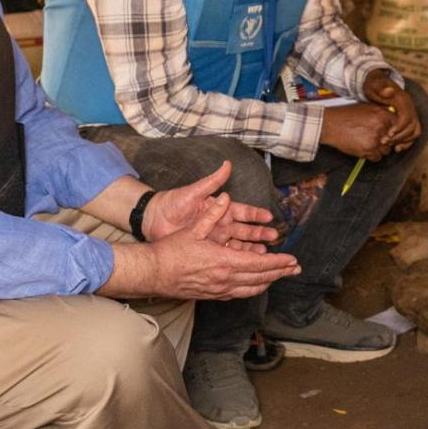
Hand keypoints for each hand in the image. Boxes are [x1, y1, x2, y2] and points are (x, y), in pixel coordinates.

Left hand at [140, 162, 279, 248]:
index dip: (256, 214)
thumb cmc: (173, 202)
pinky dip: (237, 259)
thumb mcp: (194, 192)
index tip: (268, 216)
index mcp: (220, 209)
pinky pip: (226, 255)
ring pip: (239, 244)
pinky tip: (247, 264)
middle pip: (246, 229)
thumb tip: (227, 164)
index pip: (244, 211)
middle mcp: (221, 224)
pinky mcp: (208, 250)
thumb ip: (212, 181)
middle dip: (260, 233)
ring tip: (264, 253)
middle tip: (273, 236)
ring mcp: (215, 238)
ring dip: (252, 248)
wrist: (154, 219)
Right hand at [146, 195, 301, 299]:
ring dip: (270, 281)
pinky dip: (254, 288)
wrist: (153, 273)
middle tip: (296, 268)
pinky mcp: (213, 294)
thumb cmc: (171, 251)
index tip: (292, 260)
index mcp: (223, 261)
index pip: (259, 264)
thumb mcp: (193, 229)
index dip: (278, 262)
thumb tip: (225, 197)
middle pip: (260, 278)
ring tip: (282, 275)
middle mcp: (225, 279)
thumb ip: (212, 214)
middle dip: (280, 272)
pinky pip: (240, 293)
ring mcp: (219, 289)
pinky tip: (259, 284)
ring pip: (252, 288)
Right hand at [320, 101, 396, 159]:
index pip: (399, 127)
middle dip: (386, 141)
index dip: (394, 132)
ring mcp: (375, 139)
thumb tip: (394, 121)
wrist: (331, 124)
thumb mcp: (367, 107)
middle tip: (376, 138)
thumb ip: (382, 113)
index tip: (389, 134)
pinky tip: (363, 148)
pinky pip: (377, 158)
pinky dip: (371, 156)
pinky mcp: (367, 150)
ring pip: (386, 150)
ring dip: (379, 149)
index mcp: (382, 115)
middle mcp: (381, 127)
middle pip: (393, 140)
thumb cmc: (347, 115)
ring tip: (367, 142)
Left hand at [362, 69, 421, 150]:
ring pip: (415, 131)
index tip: (388, 134)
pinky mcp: (408, 119)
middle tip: (385, 142)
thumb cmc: (374, 86)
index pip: (407, 117)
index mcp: (403, 100)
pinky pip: (413, 133)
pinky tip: (397, 148)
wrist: (377, 83)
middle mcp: (410, 107)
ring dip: (404, 141)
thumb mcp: (374, 85)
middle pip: (412, 126)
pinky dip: (407, 142)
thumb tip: (390, 91)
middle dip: (399, 137)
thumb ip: (381, 89)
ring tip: (392, 147)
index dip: (399, 127)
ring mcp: (410, 113)